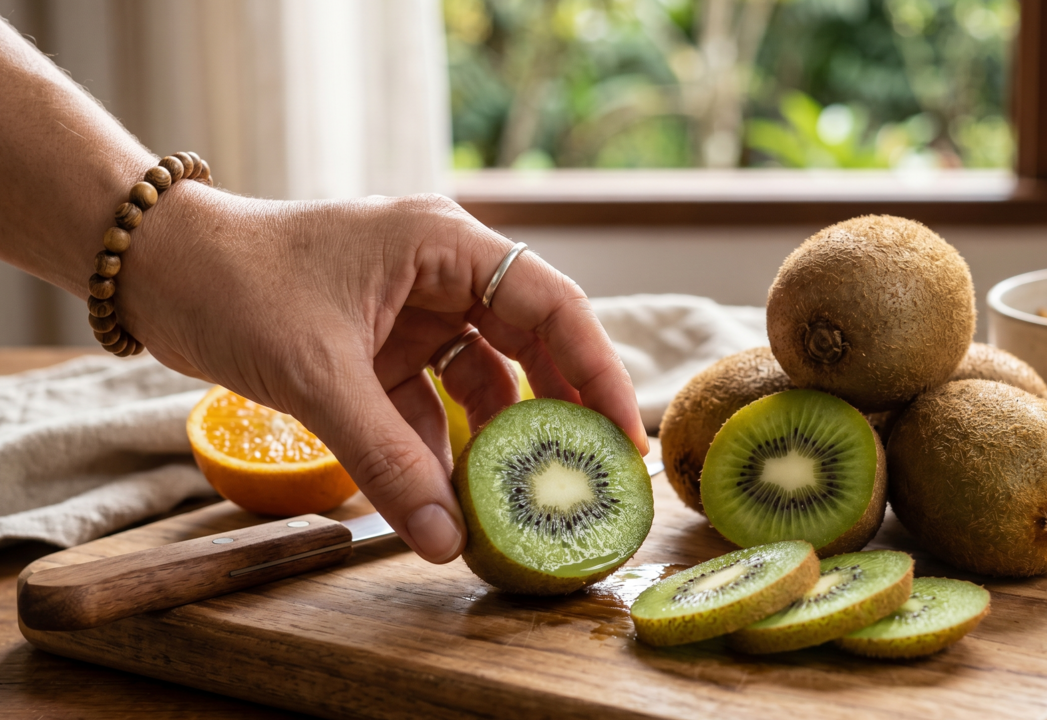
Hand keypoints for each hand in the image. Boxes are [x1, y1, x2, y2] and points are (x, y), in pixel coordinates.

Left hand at [120, 184, 647, 563]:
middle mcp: (443, 272)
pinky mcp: (385, 346)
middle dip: (559, 408)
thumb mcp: (317, 374)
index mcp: (445, 244)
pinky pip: (436, 399)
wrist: (157, 272)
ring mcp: (415, 310)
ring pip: (487, 376)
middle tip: (591, 474)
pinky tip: (454, 491)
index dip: (596, 370)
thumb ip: (385, 458)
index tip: (622, 436)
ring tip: (526, 494)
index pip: (551, 304)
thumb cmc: (235, 285)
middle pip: (530, 341)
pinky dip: (445, 443)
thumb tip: (443, 539)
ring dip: (500, 434)